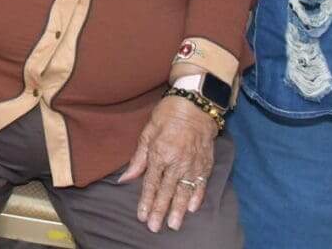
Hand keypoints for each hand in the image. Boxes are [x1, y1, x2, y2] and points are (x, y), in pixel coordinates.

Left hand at [116, 95, 217, 232]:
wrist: (196, 104)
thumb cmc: (167, 115)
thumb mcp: (147, 132)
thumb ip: (138, 158)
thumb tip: (126, 178)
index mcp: (160, 153)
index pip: (151, 183)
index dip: (146, 201)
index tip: (142, 216)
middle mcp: (177, 162)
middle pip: (167, 191)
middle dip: (160, 211)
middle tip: (155, 228)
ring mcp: (193, 164)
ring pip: (185, 191)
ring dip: (179, 210)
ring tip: (174, 224)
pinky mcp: (206, 163)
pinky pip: (202, 183)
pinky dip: (198, 197)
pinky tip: (193, 208)